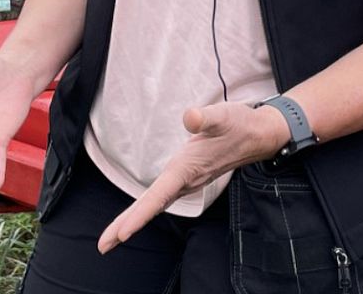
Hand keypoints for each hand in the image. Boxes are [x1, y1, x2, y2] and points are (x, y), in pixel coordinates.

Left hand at [97, 101, 287, 252]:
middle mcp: (187, 180)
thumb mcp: (223, 115)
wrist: (259, 136)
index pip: (160, 195)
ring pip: (156, 204)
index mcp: (189, 168)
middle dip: (127, 226)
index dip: (140, 214)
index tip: (121, 233)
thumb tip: (190, 117)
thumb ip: (205, 117)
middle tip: (103, 246)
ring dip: (134, 219)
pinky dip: (147, 208)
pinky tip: (139, 212)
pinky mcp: (189, 176)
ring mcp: (188, 181)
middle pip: (153, 206)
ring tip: (113, 236)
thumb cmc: (239, 124)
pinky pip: (162, 197)